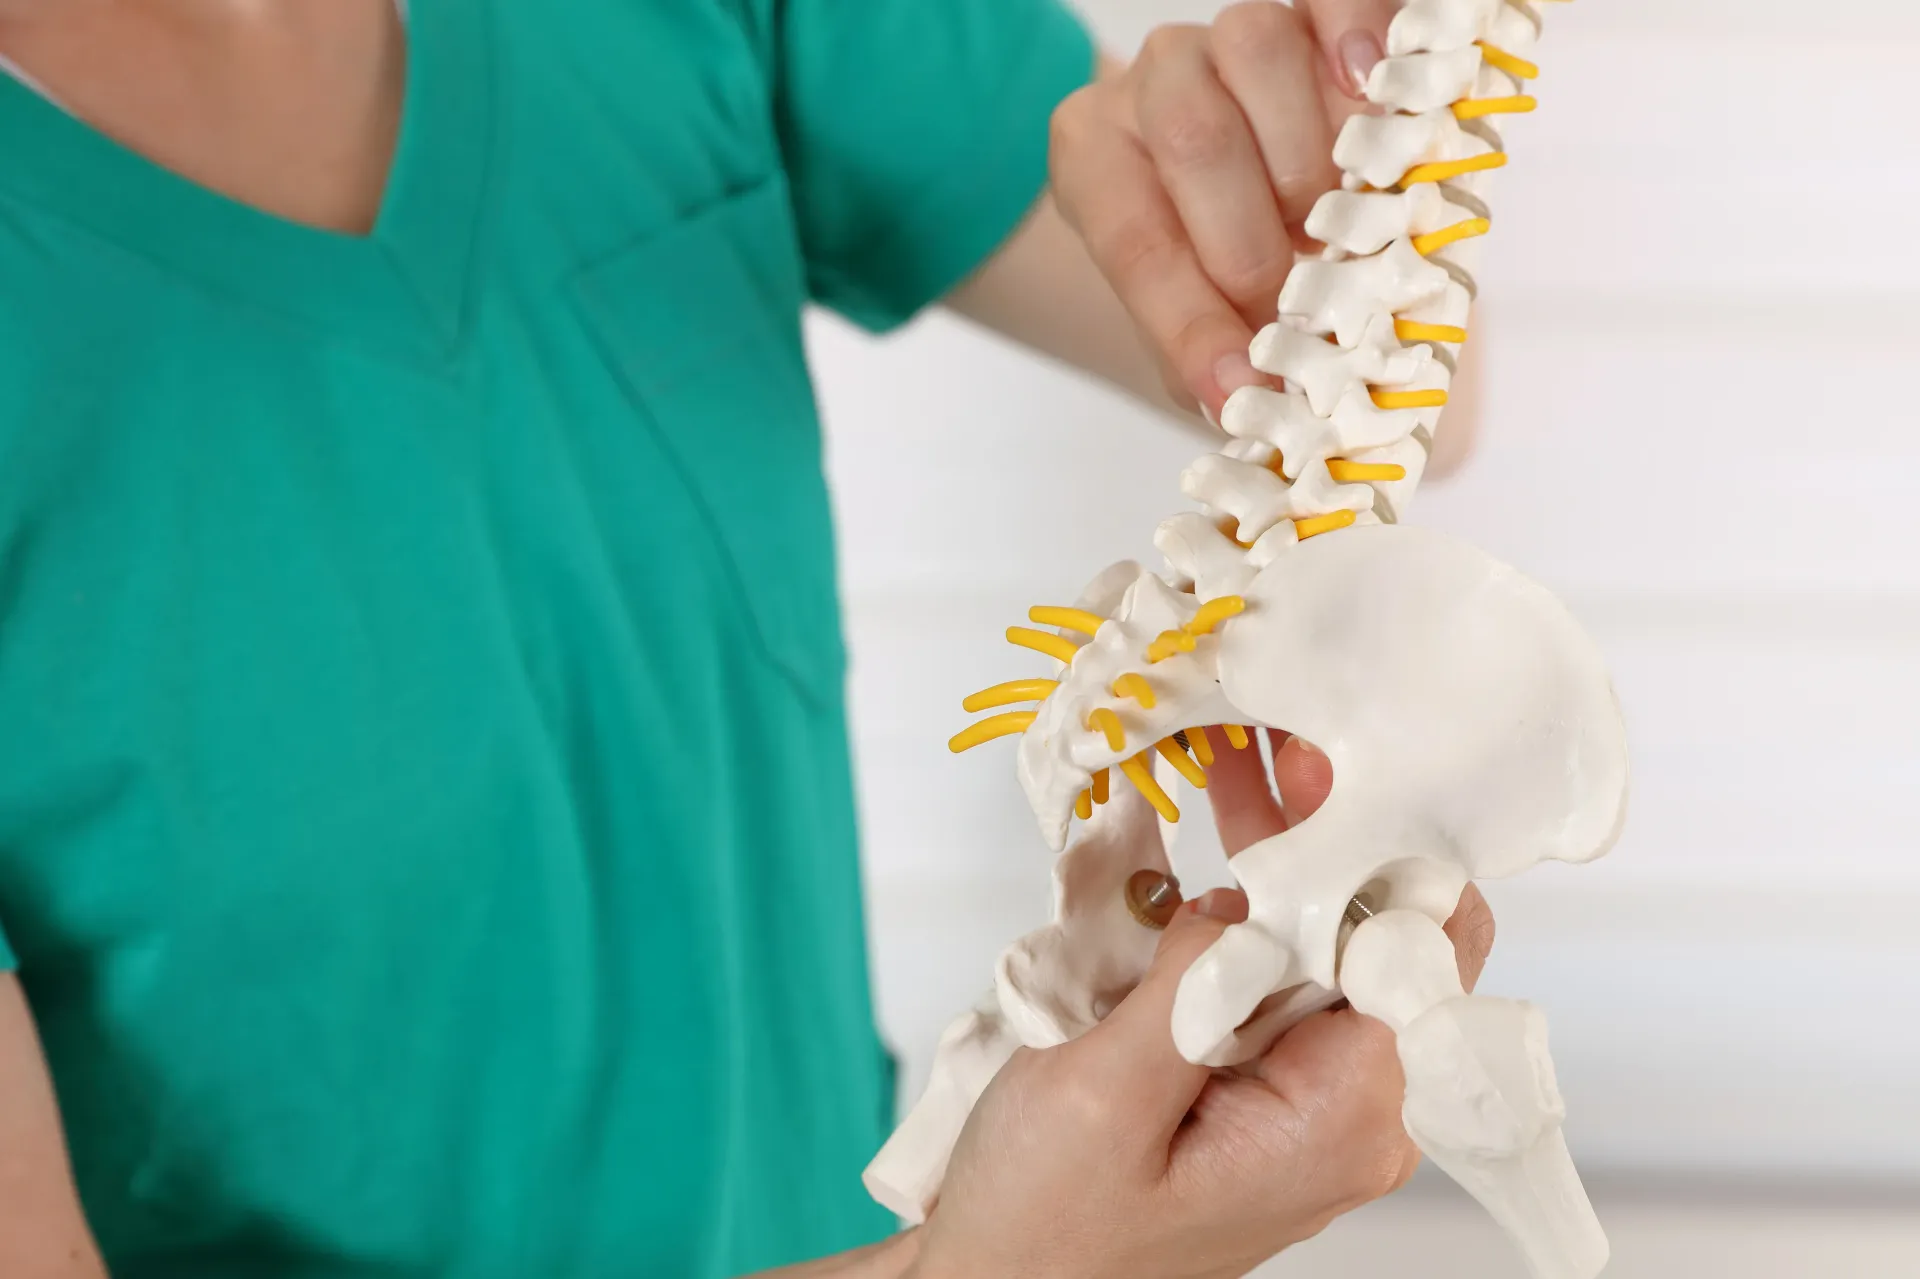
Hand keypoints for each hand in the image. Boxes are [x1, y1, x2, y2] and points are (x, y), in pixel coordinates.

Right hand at [907, 730, 1494, 1278]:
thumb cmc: (1041, 1230)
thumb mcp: (1105, 1092)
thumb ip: (1194, 982)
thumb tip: (1246, 892)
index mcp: (1341, 1118)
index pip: (1426, 954)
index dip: (1385, 846)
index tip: (1325, 764)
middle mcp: (1348, 1112)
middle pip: (1378, 940)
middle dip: (1326, 836)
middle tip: (1269, 740)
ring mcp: (1305, 1103)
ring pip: (1323, 954)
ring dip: (1278, 867)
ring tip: (1233, 769)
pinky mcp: (1259, 1093)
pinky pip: (1272, 987)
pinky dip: (1240, 918)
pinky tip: (1200, 863)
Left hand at [1050, 1, 1400, 418]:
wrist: (1297, 210)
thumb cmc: (1237, 270)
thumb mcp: (1205, 324)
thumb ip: (1209, 359)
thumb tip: (1245, 400)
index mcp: (1096, 159)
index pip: (1132, 239)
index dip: (1188, 321)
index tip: (1237, 386)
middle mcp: (1153, 83)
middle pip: (1191, 133)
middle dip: (1249, 238)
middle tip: (1296, 300)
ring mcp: (1232, 37)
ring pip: (1254, 48)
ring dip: (1305, 154)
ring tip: (1338, 219)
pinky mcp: (1315, 12)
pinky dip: (1356, 34)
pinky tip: (1377, 91)